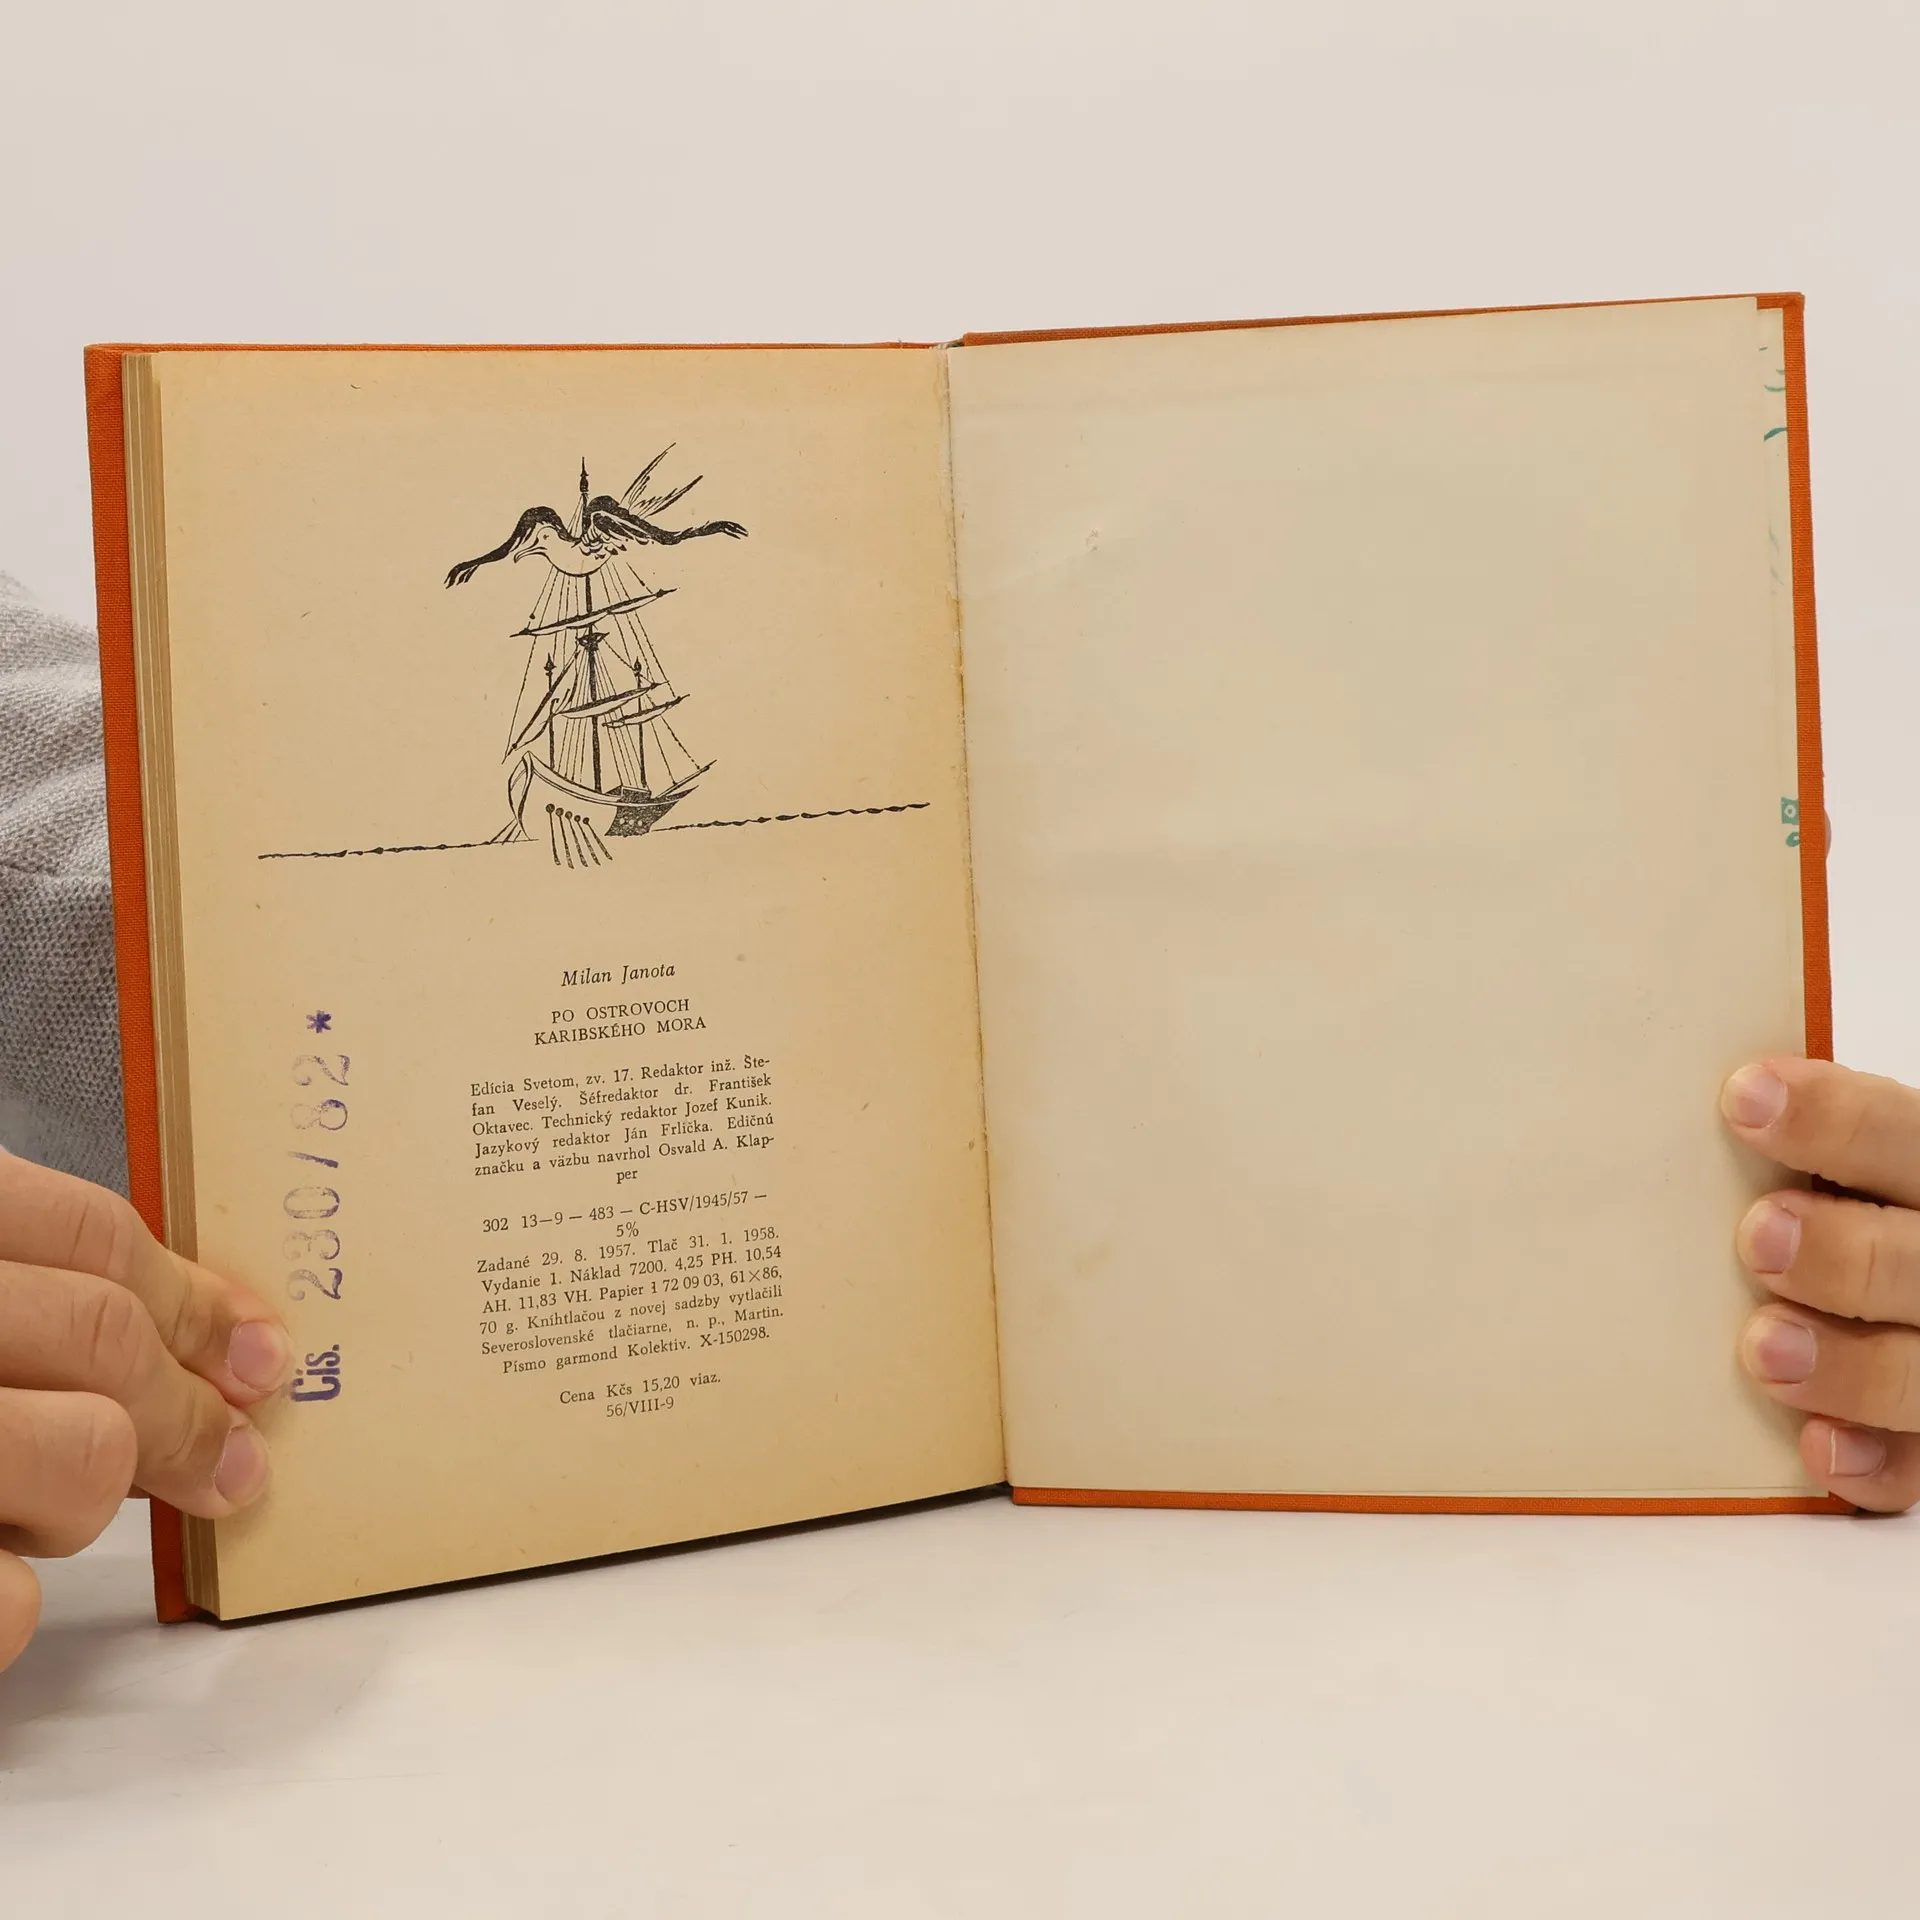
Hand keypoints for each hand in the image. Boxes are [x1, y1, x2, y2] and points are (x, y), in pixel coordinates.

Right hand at [0, 1152, 288, 1670]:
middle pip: (109, 1340)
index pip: (90, 1234)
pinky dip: (12, 1599)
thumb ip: (37, 1305)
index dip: (195, 1298)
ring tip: (19, 1510)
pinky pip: (16, 1595)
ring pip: (86, 1458)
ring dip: (79, 1501)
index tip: (264, 1351)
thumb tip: (212, 1356)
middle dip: (189, 1410)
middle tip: (238, 1464)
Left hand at [1723, 1056, 1919, 1510]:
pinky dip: (1874, 1461)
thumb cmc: (1816, 1219)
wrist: (1869, 1286)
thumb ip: (1761, 1155)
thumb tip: (1644, 1106)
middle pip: (1918, 1257)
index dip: (1832, 1117)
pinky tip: (1817, 1448)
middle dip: (1842, 1252)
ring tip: (1762, 1349)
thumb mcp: (1808, 1172)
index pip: (1899, 1133)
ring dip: (1849, 1364)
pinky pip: (1917, 1463)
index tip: (1743, 1099)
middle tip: (1757, 1239)